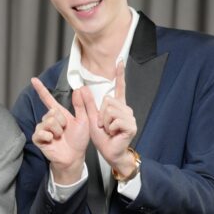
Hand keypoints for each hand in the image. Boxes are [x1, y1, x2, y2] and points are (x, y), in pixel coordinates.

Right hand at [30, 77, 89, 184]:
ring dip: (57, 130)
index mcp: (59, 114)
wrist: (74, 157)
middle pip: (52, 112)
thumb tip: (78, 89)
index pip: (48, 99)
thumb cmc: (79, 140)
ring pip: (48, 121)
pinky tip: (53, 140)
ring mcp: (43, 129)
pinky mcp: (38, 139)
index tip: (33, 80)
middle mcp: (49, 120)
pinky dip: (49, 136)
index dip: (41, 89)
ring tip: (60, 137)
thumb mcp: (83, 120)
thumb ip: (80, 105)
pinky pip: (40, 132)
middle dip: (61, 121)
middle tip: (65, 131)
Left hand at [77, 60, 137, 176]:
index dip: (120, 74)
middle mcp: (125, 109)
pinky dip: (110, 128)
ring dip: (105, 122)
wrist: (110, 152)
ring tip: (109, 130)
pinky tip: (114, 134)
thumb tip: (82, 87)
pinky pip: (115, 120)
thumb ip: (88, 103)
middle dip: (101, 114)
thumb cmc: (103, 138)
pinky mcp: (131, 125)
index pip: (119, 87)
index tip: (120, 61)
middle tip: (104, 126)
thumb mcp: (92, 118)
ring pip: (111, 110)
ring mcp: (130, 117)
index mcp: (117, 107)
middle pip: (108, 100)